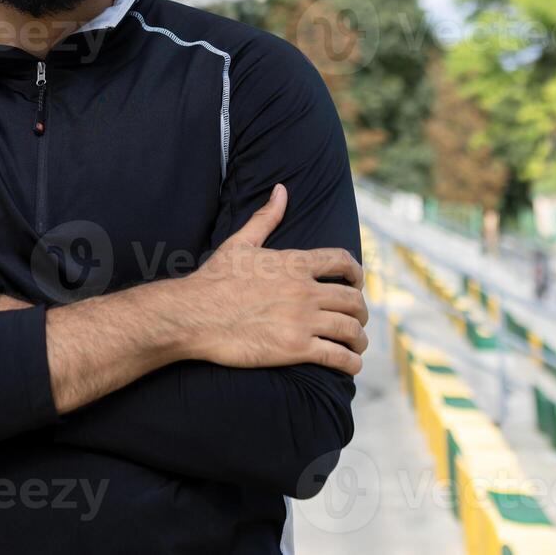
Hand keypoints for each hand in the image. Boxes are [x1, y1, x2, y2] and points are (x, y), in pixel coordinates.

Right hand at [170, 184, 368, 374]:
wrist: (194, 315)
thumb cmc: (214, 280)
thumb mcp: (240, 243)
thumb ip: (265, 217)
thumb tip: (281, 190)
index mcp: (295, 264)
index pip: (342, 261)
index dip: (357, 273)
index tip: (357, 283)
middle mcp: (305, 290)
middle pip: (353, 299)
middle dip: (361, 311)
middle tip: (357, 320)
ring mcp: (302, 320)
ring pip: (350, 329)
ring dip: (359, 339)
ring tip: (356, 346)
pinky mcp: (296, 348)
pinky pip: (337, 356)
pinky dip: (350, 362)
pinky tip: (349, 365)